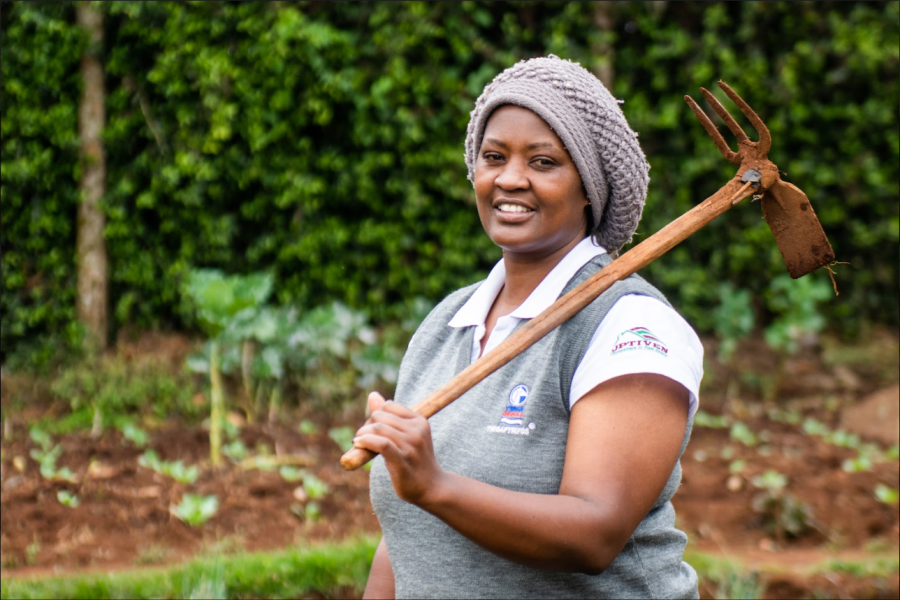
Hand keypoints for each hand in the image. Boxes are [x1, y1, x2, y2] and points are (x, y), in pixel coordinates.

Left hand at [353, 391, 442, 505]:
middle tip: (362, 438)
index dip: (376, 415)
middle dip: (367, 425)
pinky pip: (380, 443)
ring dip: (362, 434)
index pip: (389, 406)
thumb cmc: (415, 461)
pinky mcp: (402, 460)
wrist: (430, 487)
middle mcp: (417, 430)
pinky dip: (366, 441)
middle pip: (381, 416)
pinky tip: (358, 444)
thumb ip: (389, 416)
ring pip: (378, 428)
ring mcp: (410, 445)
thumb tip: (372, 395)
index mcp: (419, 421)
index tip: (372, 429)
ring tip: (358, 442)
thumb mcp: (406, 436)